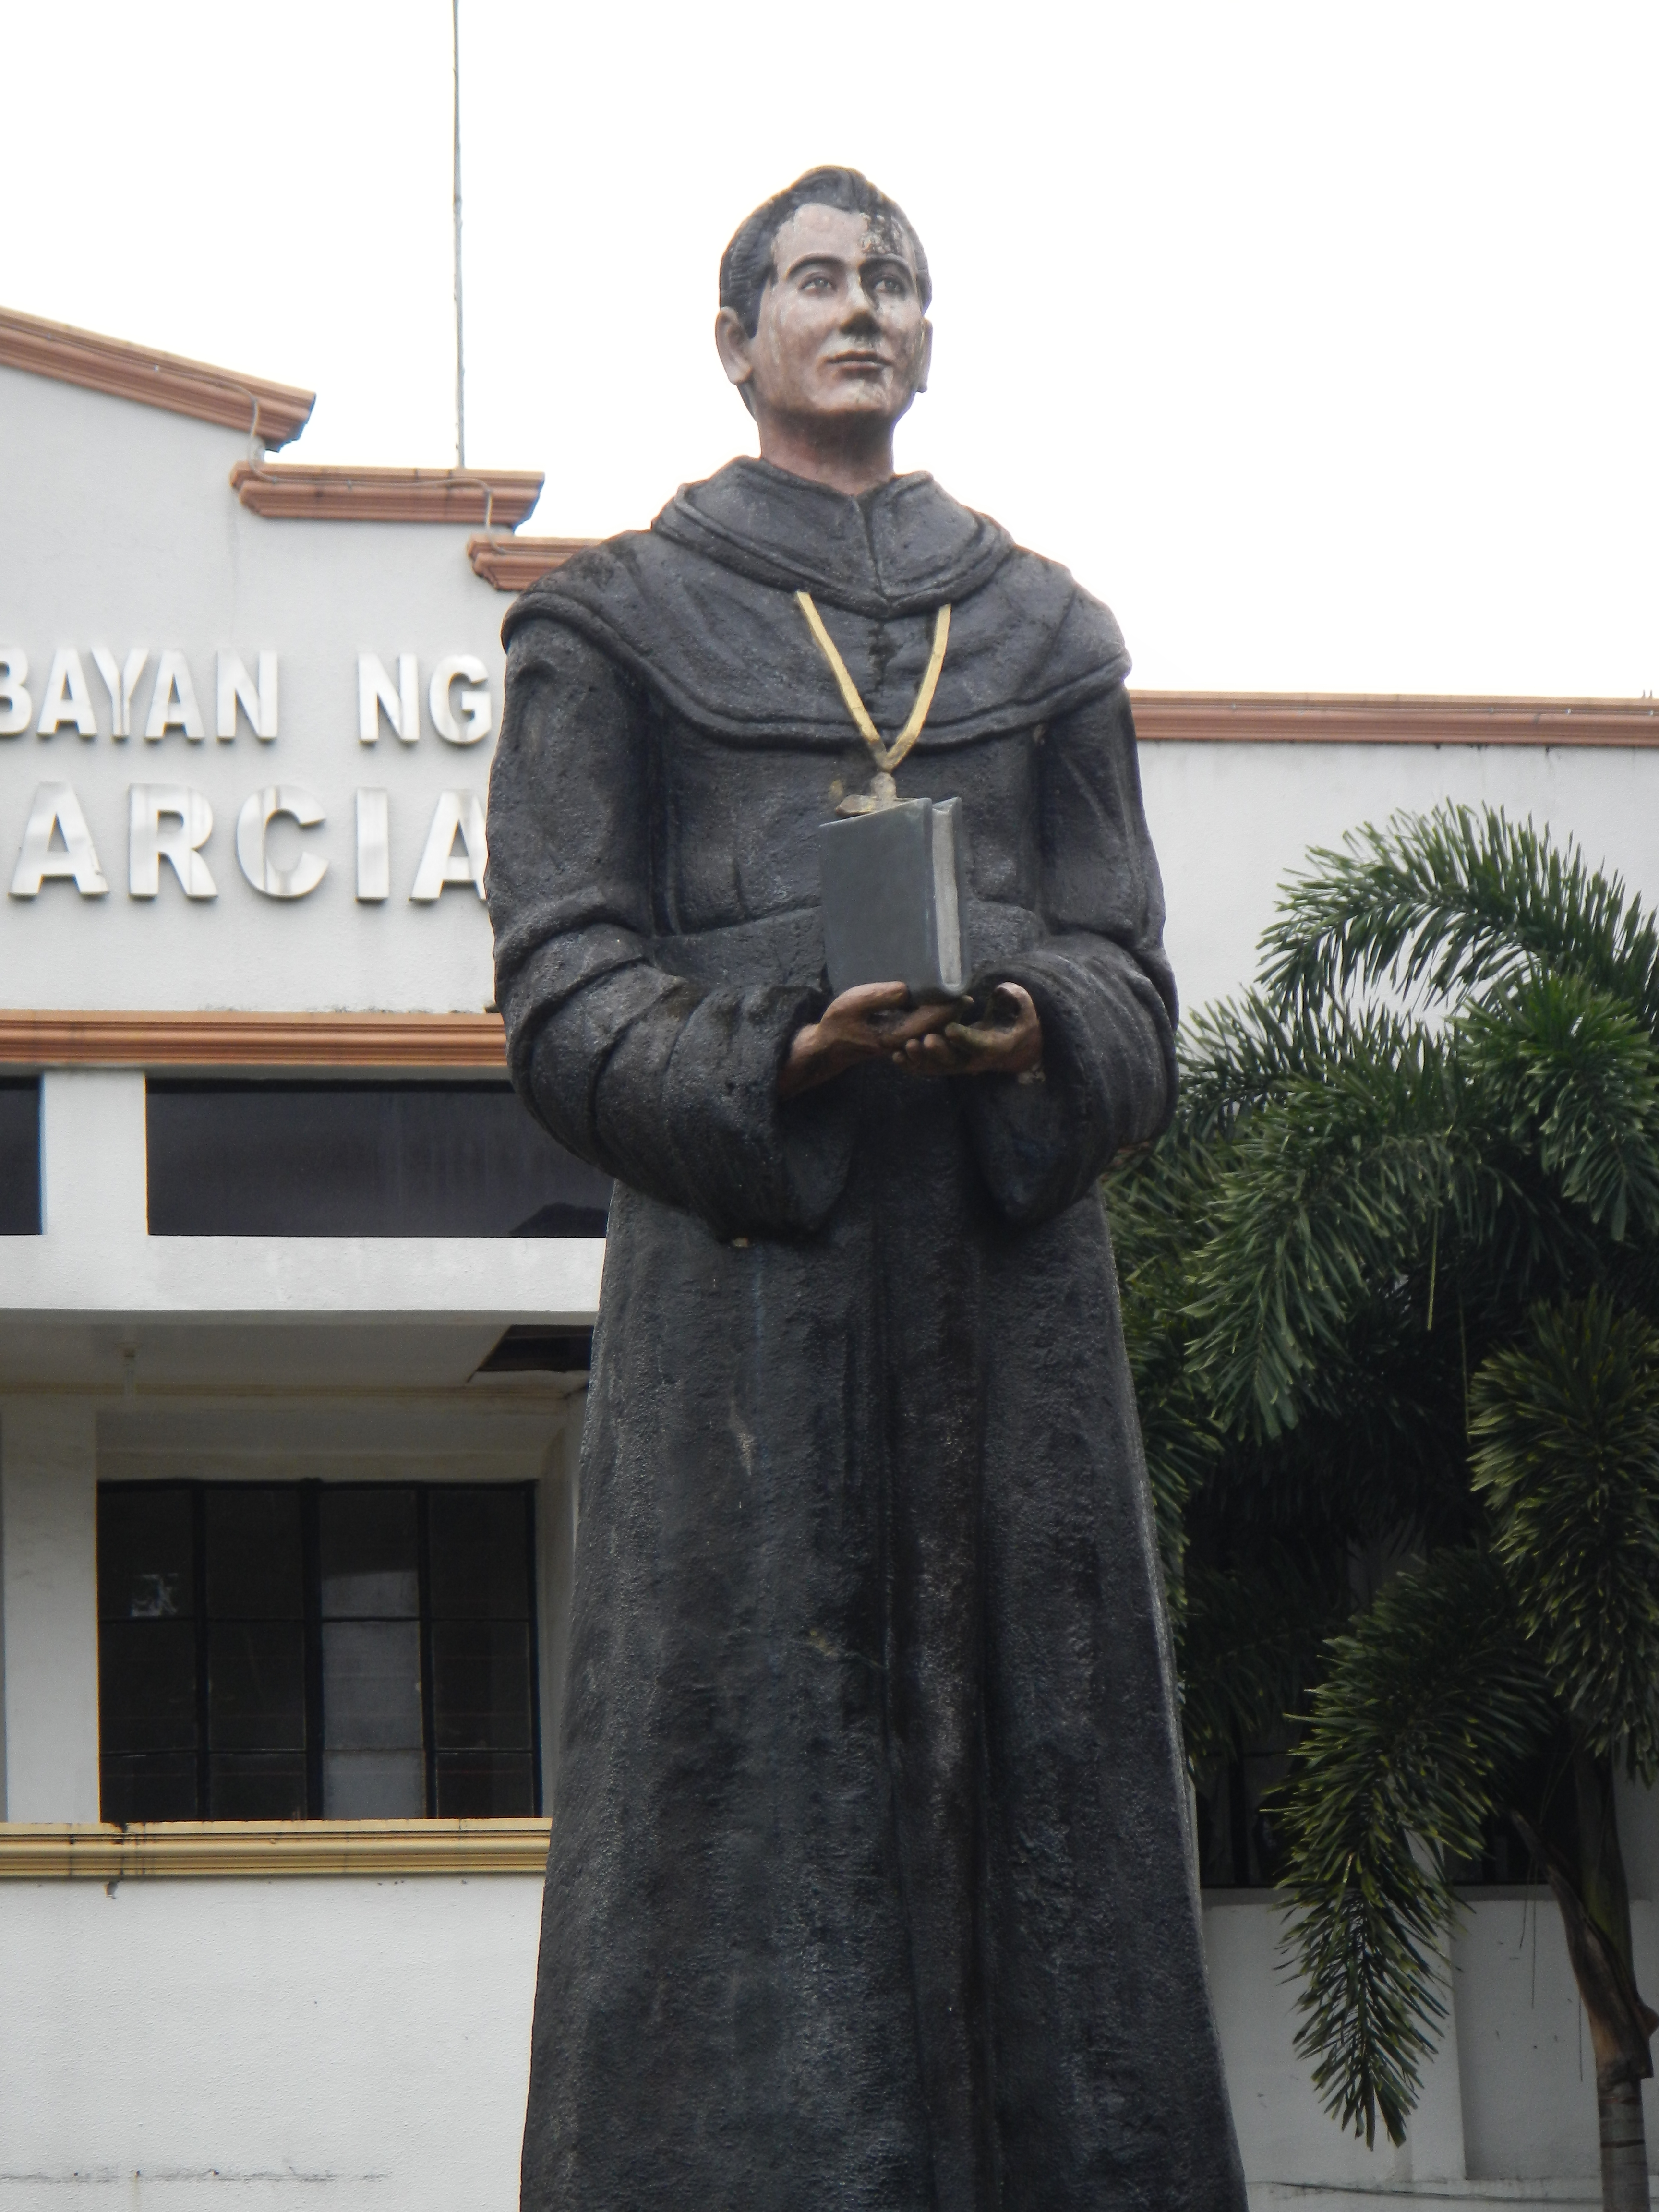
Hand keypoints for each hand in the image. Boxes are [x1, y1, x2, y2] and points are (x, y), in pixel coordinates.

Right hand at [780, 982, 964, 1099]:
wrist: (829, 1046)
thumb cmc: (838, 1023)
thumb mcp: (854, 1004)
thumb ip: (880, 997)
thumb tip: (907, 989)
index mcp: (896, 1034)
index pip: (930, 1022)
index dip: (948, 1009)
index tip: (964, 995)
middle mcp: (902, 1041)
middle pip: (935, 1028)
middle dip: (951, 1013)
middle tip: (967, 996)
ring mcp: (900, 1041)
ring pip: (928, 1030)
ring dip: (942, 1016)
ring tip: (955, 1000)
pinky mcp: (896, 1038)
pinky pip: (919, 1029)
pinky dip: (930, 1018)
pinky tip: (934, 1007)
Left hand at [894, 982, 1042, 1079]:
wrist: (1014, 1046)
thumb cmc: (1016, 1021)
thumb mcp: (1024, 1009)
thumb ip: (1016, 998)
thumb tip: (1003, 989)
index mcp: (995, 1046)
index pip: (980, 1044)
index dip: (965, 1039)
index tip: (949, 1029)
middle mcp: (975, 1060)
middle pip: (955, 1061)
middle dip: (938, 1052)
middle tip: (925, 1040)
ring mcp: (959, 1064)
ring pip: (938, 1068)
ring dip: (920, 1060)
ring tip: (903, 1049)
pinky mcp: (947, 1064)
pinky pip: (929, 1069)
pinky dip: (913, 1066)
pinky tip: (895, 1057)